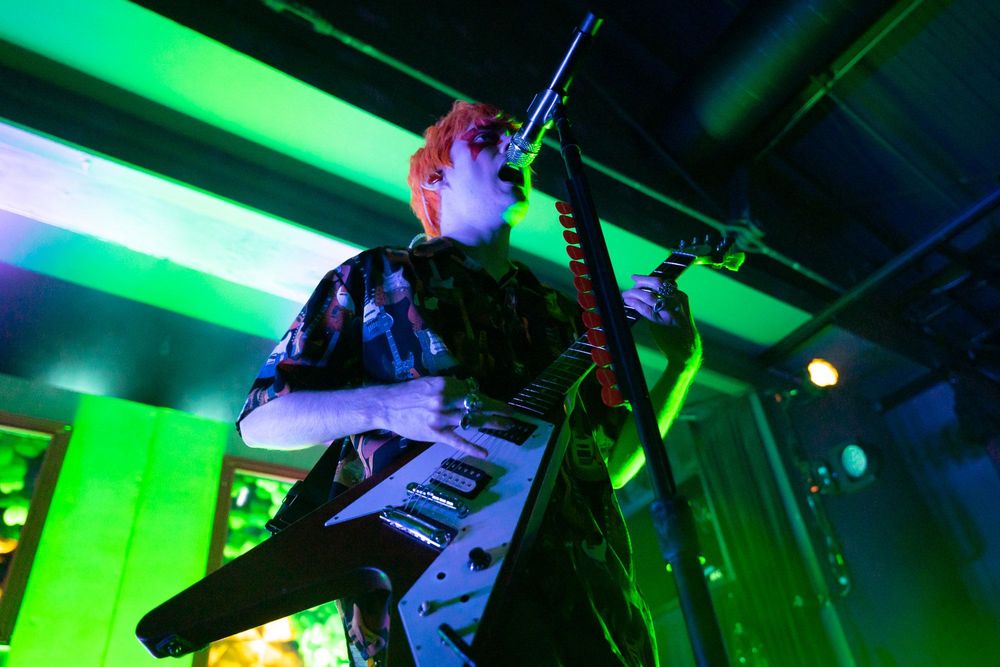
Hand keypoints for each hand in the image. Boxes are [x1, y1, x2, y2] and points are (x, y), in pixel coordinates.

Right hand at [379, 376, 513, 457]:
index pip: (474, 392)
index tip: (500, 404)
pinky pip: (457, 441)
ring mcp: (440, 417)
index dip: (489, 399)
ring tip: (506, 426)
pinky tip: (485, 453)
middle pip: (478, 405)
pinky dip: (472, 447)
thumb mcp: (432, 383)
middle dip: (497, 409)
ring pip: (472, 421)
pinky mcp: (434, 432)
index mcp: (446, 385)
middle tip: (512, 413)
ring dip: (492, 424)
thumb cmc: (409, 394)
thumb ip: (451, 387)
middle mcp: (445, 399)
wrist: (387, 405)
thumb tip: (470, 392)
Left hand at [623, 276, 700, 362]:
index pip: (660, 281)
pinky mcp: (666, 321)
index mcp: (680, 295)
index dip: (645, 279)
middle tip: (629, 289)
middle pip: (656, 284)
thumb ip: (660, 301)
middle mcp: (678, 300)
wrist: (686, 349)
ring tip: (626, 296)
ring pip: (650, 296)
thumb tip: (642, 292)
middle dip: (639, 284)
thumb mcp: (671, 311)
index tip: (635, 278)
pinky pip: (648, 309)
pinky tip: (629, 303)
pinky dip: (636, 304)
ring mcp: (673, 310)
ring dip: (634, 294)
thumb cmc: (676, 331)